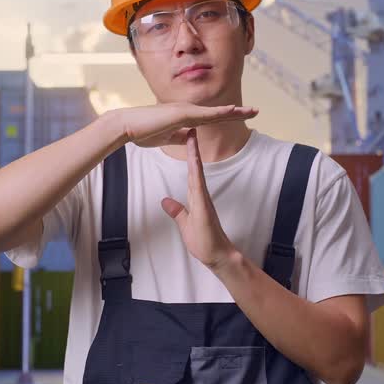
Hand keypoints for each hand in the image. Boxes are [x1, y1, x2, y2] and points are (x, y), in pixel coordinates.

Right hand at [113, 102, 257, 147]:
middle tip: (256, 110)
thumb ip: (180, 136)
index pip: (212, 117)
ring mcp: (185, 110)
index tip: (243, 115)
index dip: (228, 115)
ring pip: (215, 111)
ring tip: (252, 110)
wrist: (126, 126)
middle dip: (238, 111)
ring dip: (234, 111)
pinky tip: (233, 110)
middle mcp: (188, 110)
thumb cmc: (142, 131)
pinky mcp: (181, 114)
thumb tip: (191, 137)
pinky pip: (205, 114)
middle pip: (218, 111)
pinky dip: (220, 112)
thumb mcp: (166, 138)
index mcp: (185, 116)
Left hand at [161, 128, 237, 269]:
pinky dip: (197, 172)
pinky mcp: (204, 207)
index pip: (191, 171)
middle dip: (192, 147)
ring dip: (194, 154)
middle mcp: (201, 195)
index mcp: (196, 197)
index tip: (184, 140)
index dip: (188, 155)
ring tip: (192, 136)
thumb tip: (166, 201)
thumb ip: (177, 211)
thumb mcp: (184, 224)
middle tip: (191, 127)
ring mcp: (203, 200)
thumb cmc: (204, 242)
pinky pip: (199, 186)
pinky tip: (195, 162)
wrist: (217, 256)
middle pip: (194, 166)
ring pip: (197, 172)